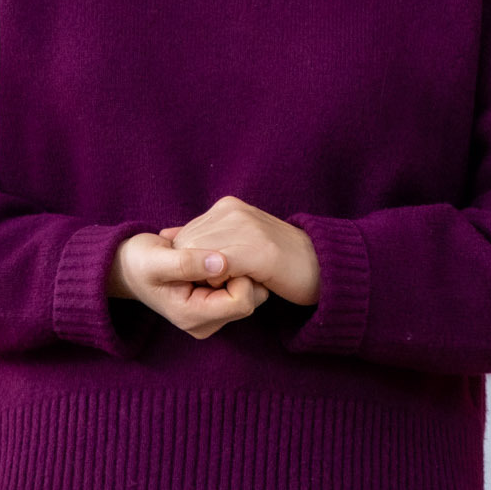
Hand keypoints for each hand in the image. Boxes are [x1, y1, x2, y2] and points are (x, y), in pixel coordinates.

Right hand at [106, 231, 268, 339]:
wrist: (128, 267)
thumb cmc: (138, 263)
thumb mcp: (156, 259)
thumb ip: (187, 263)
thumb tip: (222, 261)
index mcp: (192, 317)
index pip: (242, 301)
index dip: (238, 273)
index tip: (218, 254)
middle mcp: (206, 322)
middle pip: (252, 298)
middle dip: (241, 270)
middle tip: (215, 252)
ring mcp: (213, 314)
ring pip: (251, 290)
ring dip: (237, 267)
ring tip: (209, 253)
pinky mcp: (217, 301)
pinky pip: (243, 283)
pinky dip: (233, 266)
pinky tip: (211, 256)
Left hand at [168, 196, 320, 306]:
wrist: (324, 267)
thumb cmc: (279, 261)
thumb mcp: (236, 242)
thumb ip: (204, 236)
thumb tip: (166, 234)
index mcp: (227, 206)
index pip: (185, 235)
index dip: (192, 263)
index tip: (216, 277)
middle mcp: (232, 210)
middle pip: (188, 246)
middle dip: (196, 271)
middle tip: (226, 282)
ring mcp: (244, 226)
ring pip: (199, 256)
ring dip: (210, 278)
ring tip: (238, 281)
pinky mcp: (255, 249)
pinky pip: (217, 268)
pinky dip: (220, 282)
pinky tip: (241, 283)